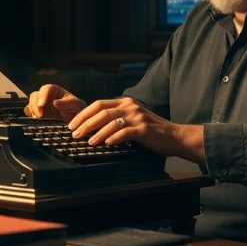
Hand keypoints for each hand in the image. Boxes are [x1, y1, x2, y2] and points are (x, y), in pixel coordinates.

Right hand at [24, 84, 85, 121]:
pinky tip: (34, 120)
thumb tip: (55, 102)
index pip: (46, 89)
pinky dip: (30, 115)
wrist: (77, 121)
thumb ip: (67, 103)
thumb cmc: (77, 110)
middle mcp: (46, 96)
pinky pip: (30, 112)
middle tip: (39, 115)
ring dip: (32, 110)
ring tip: (38, 118)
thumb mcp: (76, 105)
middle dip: (35, 104)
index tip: (41, 105)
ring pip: (31, 103)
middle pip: (35, 95)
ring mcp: (41, 105)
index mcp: (55, 91)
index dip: (42, 96)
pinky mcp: (38, 113)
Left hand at [67, 97, 202, 159]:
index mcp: (126, 102)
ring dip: (97, 132)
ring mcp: (138, 117)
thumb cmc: (151, 131)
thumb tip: (93, 125)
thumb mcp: (132, 119)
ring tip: (88, 141)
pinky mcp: (144, 129)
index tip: (72, 124)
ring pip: (111, 121)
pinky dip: (114, 138)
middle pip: (102, 111)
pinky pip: (125, 132)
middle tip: (74, 133)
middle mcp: (130, 106)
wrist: (174, 136)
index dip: (84, 114)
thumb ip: (117, 118)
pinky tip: (106, 144)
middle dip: (85, 122)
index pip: (99, 104)